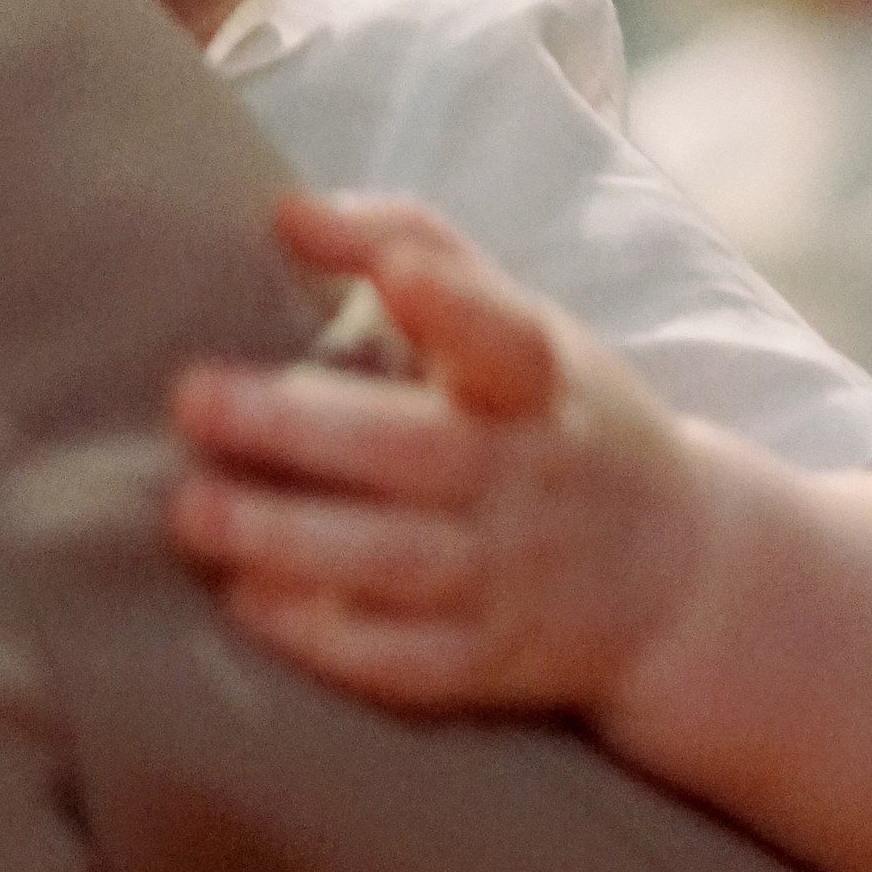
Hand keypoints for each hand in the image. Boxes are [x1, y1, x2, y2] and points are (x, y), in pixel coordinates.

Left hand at [165, 191, 706, 716]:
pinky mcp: (489, 661)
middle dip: (302, 427)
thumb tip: (286, 210)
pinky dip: (324, 636)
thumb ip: (409, 246)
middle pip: (418, 450)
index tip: (394, 274)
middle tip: (193, 396)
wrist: (679, 579)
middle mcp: (527, 474)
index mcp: (538, 379)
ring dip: (290, 539)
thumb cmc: (558, 418)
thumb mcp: (519, 321)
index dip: (453, 304)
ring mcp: (511, 574)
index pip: (505, 335)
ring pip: (397, 561)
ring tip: (193, 510)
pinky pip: (402, 659)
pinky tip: (247, 599)